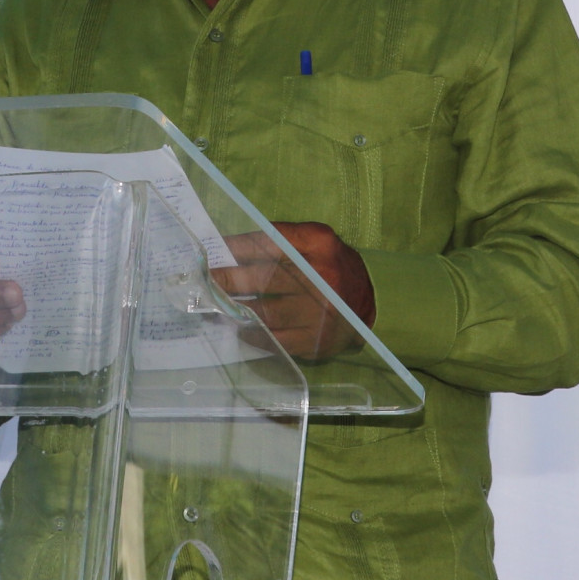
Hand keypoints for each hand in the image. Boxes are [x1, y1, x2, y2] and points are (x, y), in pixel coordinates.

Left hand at [212, 222, 374, 359]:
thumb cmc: (332, 265)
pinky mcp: (316, 339)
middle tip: (205, 281)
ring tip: (215, 305)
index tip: (213, 250)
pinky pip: (277, 340)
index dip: (237, 247)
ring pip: (266, 312)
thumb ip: (281, 239)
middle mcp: (320, 277)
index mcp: (318, 244)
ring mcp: (318, 311)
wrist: (373, 300)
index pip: (269, 242)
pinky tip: (241, 329)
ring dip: (236, 310)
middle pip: (264, 278)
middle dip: (229, 280)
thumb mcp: (315, 240)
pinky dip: (255, 335)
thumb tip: (232, 247)